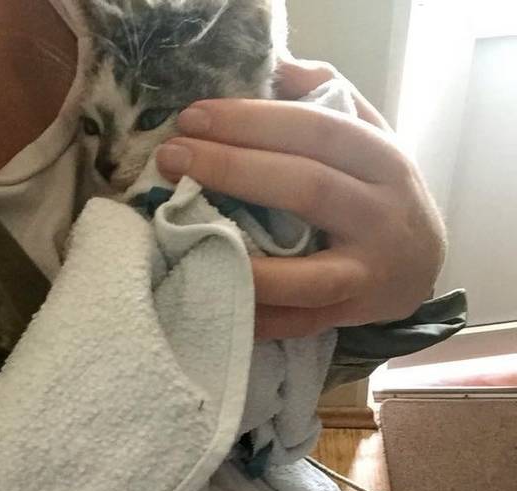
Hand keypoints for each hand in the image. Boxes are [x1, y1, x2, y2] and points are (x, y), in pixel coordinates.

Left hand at [156, 59, 446, 338]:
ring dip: (246, 259)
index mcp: (383, 160)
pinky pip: (300, 321)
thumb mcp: (369, 135)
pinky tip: (213, 295)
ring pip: (307, 272)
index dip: (253, 122)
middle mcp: (381, 215)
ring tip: (185, 233)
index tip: (193, 117)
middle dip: (233, 169)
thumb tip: (274, 67)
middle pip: (307, 188)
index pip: (316, 131)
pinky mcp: (350, 313)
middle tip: (171, 157)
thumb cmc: (379, 192)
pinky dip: (258, 316)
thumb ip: (327, 97)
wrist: (422, 262)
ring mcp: (367, 272)